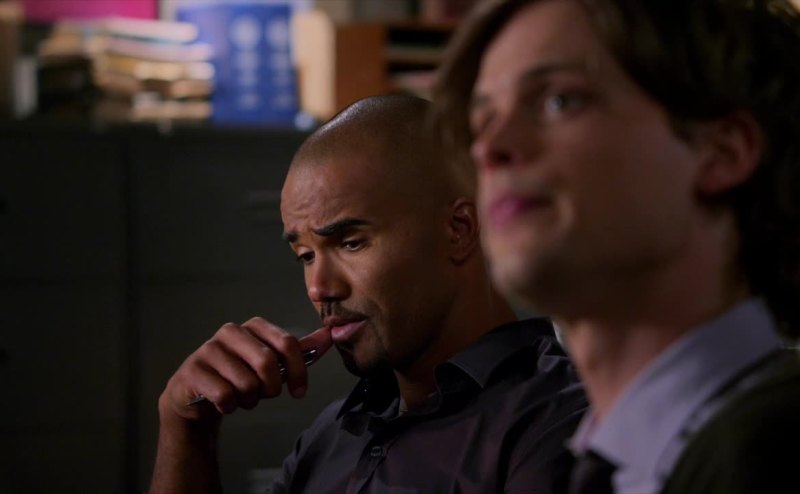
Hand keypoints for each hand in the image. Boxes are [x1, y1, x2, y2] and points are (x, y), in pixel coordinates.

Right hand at [159, 317, 332, 421]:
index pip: (287, 343)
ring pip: (246, 383)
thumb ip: (301, 351)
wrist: (198, 393)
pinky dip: (229, 406)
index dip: (298, 371)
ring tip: (241, 397)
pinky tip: (224, 403)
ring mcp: (209, 349)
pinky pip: (224, 395)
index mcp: (254, 326)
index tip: (299, 392)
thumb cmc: (240, 376)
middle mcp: (230, 332)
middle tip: (263, 395)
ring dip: (249, 400)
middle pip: (268, 363)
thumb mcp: (273, 364)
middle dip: (271, 388)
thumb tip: (330, 335)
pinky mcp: (192, 371)